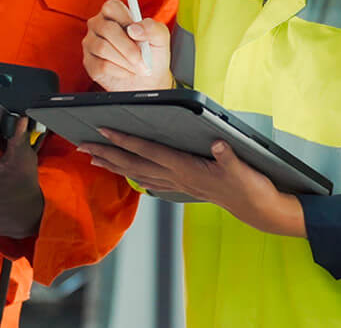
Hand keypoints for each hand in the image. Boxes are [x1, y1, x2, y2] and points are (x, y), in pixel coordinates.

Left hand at [78, 129, 304, 237]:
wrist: (259, 210)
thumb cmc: (251, 188)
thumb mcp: (243, 169)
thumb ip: (228, 156)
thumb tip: (217, 143)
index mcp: (186, 168)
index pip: (148, 151)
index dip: (125, 140)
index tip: (104, 130)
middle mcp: (176, 177)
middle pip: (133, 164)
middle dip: (106, 154)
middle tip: (81, 145)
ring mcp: (178, 184)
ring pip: (137, 173)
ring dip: (113, 165)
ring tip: (92, 157)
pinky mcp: (183, 187)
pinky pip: (150, 181)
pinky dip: (133, 175)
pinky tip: (126, 174)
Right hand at [83, 0, 173, 91]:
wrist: (148, 80)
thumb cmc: (152, 56)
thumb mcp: (161, 39)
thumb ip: (153, 28)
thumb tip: (135, 28)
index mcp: (115, 14)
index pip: (111, 7)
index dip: (124, 19)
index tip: (137, 33)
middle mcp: (99, 25)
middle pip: (107, 29)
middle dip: (128, 47)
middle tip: (142, 59)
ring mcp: (91, 43)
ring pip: (103, 48)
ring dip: (125, 61)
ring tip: (137, 68)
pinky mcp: (89, 62)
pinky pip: (101, 65)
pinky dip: (119, 71)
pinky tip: (127, 72)